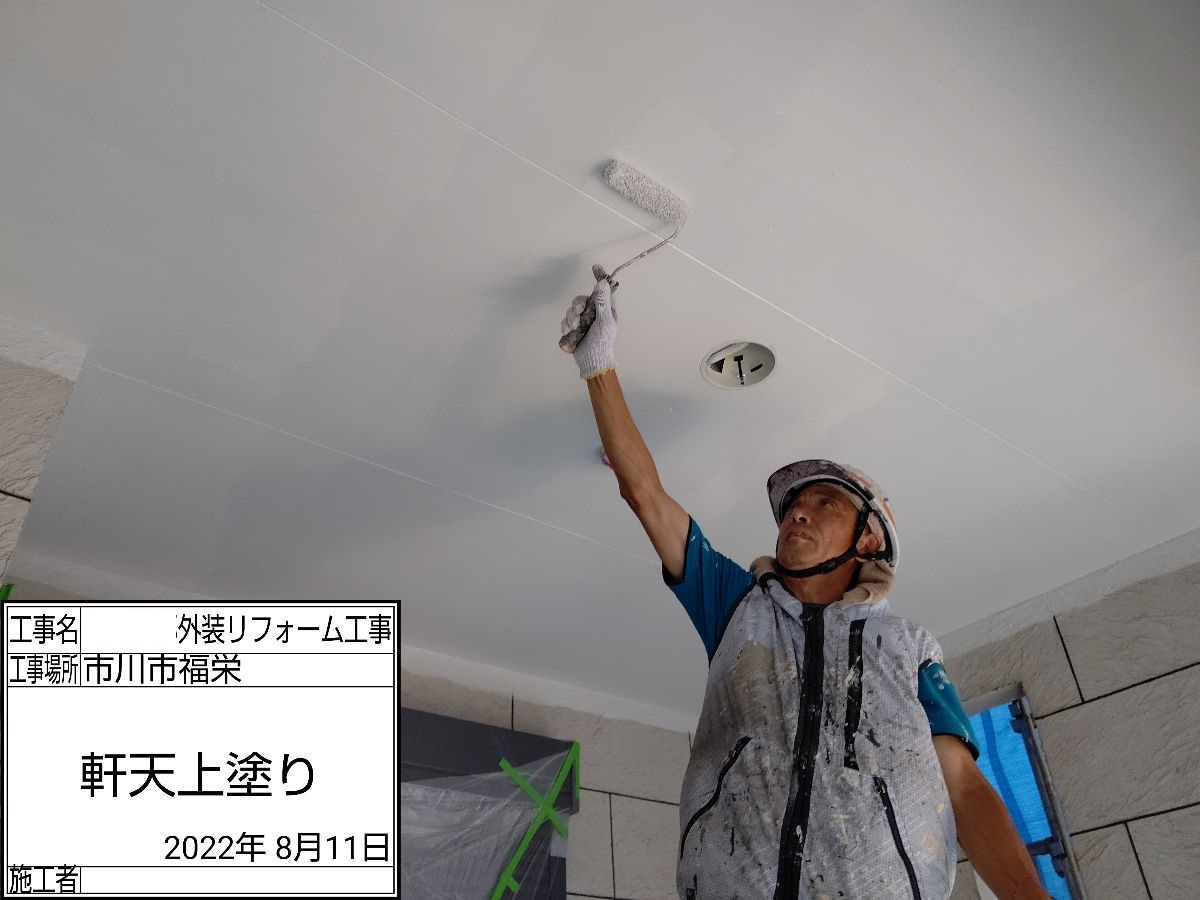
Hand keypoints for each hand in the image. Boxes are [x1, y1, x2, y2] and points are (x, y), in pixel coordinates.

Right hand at [560, 264, 618, 378]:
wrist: (592, 360)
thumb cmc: (603, 342)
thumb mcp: (604, 321)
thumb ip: (602, 302)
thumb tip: (601, 283)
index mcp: (605, 309)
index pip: (602, 290)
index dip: (599, 278)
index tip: (595, 267)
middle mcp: (594, 313)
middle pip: (581, 299)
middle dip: (577, 305)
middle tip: (578, 313)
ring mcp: (583, 320)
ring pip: (572, 309)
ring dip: (571, 317)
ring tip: (575, 328)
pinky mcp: (574, 328)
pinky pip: (566, 320)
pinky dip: (566, 325)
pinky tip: (570, 332)